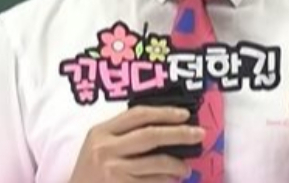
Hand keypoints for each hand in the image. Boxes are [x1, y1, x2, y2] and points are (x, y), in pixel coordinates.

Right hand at [68, 105, 204, 182]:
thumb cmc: (90, 174)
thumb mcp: (98, 147)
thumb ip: (123, 135)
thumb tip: (165, 127)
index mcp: (101, 132)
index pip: (138, 115)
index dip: (164, 112)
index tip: (184, 114)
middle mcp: (106, 149)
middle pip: (151, 135)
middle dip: (179, 134)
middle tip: (199, 134)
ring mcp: (112, 172)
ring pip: (156, 163)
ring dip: (176, 165)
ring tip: (185, 169)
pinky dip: (166, 182)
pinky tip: (171, 182)